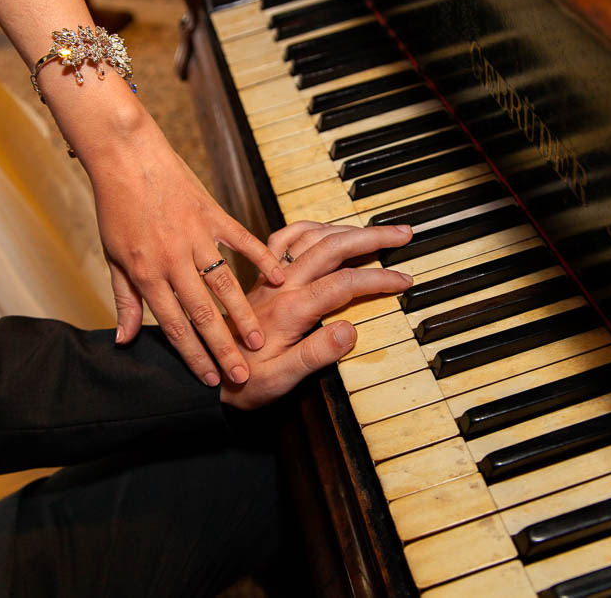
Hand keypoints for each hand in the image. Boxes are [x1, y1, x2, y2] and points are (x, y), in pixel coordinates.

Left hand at [79, 112, 284, 387]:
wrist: (125, 156)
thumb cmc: (117, 207)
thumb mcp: (114, 257)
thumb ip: (124, 299)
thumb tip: (124, 340)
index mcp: (146, 273)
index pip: (173, 325)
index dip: (192, 355)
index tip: (208, 379)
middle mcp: (172, 259)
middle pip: (202, 313)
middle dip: (222, 348)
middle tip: (241, 375)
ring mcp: (196, 236)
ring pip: (224, 284)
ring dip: (243, 314)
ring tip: (260, 340)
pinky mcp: (213, 215)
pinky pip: (242, 241)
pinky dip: (262, 258)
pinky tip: (279, 279)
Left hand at [220, 224, 412, 409]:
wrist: (206, 373)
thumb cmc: (244, 382)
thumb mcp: (280, 380)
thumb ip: (315, 354)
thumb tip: (350, 329)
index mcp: (291, 310)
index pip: (345, 283)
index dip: (379, 278)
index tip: (404, 280)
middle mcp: (281, 286)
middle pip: (332, 247)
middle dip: (372, 237)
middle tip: (403, 234)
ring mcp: (270, 278)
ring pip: (312, 237)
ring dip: (346, 228)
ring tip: (374, 230)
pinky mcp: (262, 277)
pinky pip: (285, 240)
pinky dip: (309, 228)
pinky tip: (325, 230)